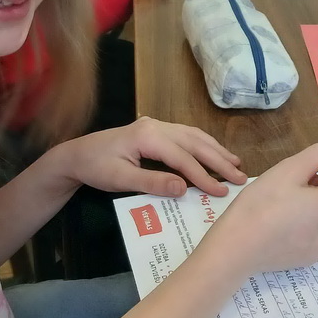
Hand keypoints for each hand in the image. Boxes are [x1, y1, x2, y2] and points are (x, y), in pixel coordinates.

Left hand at [60, 117, 244, 197]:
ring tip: (235, 164)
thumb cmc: (96, 168)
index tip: (221, 191)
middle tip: (240, 178)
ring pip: (194, 135)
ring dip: (215, 149)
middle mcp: (156, 126)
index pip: (183, 158)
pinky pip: (186, 135)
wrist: (76, 155)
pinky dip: (203, 144)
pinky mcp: (155, 130)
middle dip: (219, 160)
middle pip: (194, 143)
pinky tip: (213, 152)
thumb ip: (153, 183)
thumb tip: (184, 188)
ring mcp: (157, 125)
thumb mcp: (120, 179)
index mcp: (148, 137)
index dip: (204, 175)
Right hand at [206, 144, 317, 273]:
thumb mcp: (288, 168)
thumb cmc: (263, 204)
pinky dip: (307, 224)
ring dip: (315, 206)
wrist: (236, 248)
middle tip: (293, 185)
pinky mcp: (309, 260)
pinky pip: (317, 234)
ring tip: (284, 203)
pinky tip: (280, 223)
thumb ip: (317, 156)